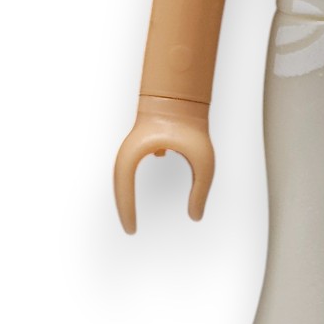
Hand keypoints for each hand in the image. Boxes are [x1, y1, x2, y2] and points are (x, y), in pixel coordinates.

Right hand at [113, 96, 215, 233]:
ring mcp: (134, 143)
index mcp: (137, 151)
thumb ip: (201, 190)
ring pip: (124, 174)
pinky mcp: (141, 139)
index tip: (131, 230)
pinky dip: (137, 177)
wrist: (184, 93)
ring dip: (128, 193)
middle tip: (130, 230)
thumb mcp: (204, 161)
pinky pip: (134, 164)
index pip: (123, 187)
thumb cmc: (193, 124)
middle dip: (123, 207)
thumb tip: (196, 216)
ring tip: (133, 213)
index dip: (125, 211)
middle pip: (119, 184)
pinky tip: (157, 166)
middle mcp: (130, 149)